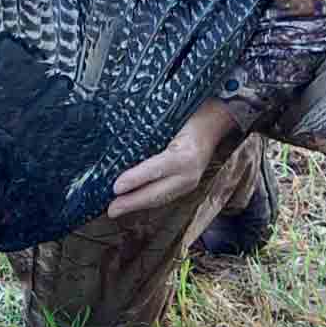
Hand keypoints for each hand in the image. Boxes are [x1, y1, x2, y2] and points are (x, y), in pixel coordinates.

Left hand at [106, 98, 238, 217]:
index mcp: (185, 154)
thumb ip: (148, 135)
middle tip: (111, 210)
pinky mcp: (189, 185)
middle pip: (158, 192)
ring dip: (138, 205)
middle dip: (132, 202)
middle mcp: (190, 172)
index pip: (156, 169)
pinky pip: (166, 196)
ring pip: (161, 198)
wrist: (214, 124)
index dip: (135, 179)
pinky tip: (134, 202)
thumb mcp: (169, 121)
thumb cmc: (189, 116)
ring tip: (117, 209)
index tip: (115, 188)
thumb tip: (119, 148)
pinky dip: (148, 201)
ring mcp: (191, 181)